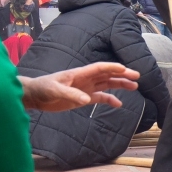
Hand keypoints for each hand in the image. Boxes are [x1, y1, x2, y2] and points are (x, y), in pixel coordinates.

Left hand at [19, 62, 136, 111]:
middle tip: (136, 77)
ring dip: (120, 84)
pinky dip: (110, 99)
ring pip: (107, 84)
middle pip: (107, 75)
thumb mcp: (55, 90)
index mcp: (80, 74)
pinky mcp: (83, 98)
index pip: (100, 68)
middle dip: (122, 75)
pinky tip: (119, 104)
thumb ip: (71, 94)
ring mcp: (85, 88)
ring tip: (134, 87)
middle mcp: (85, 79)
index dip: (113, 68)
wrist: (35, 96)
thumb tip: (86, 100)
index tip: (126, 70)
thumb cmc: (43, 89)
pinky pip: (100, 97)